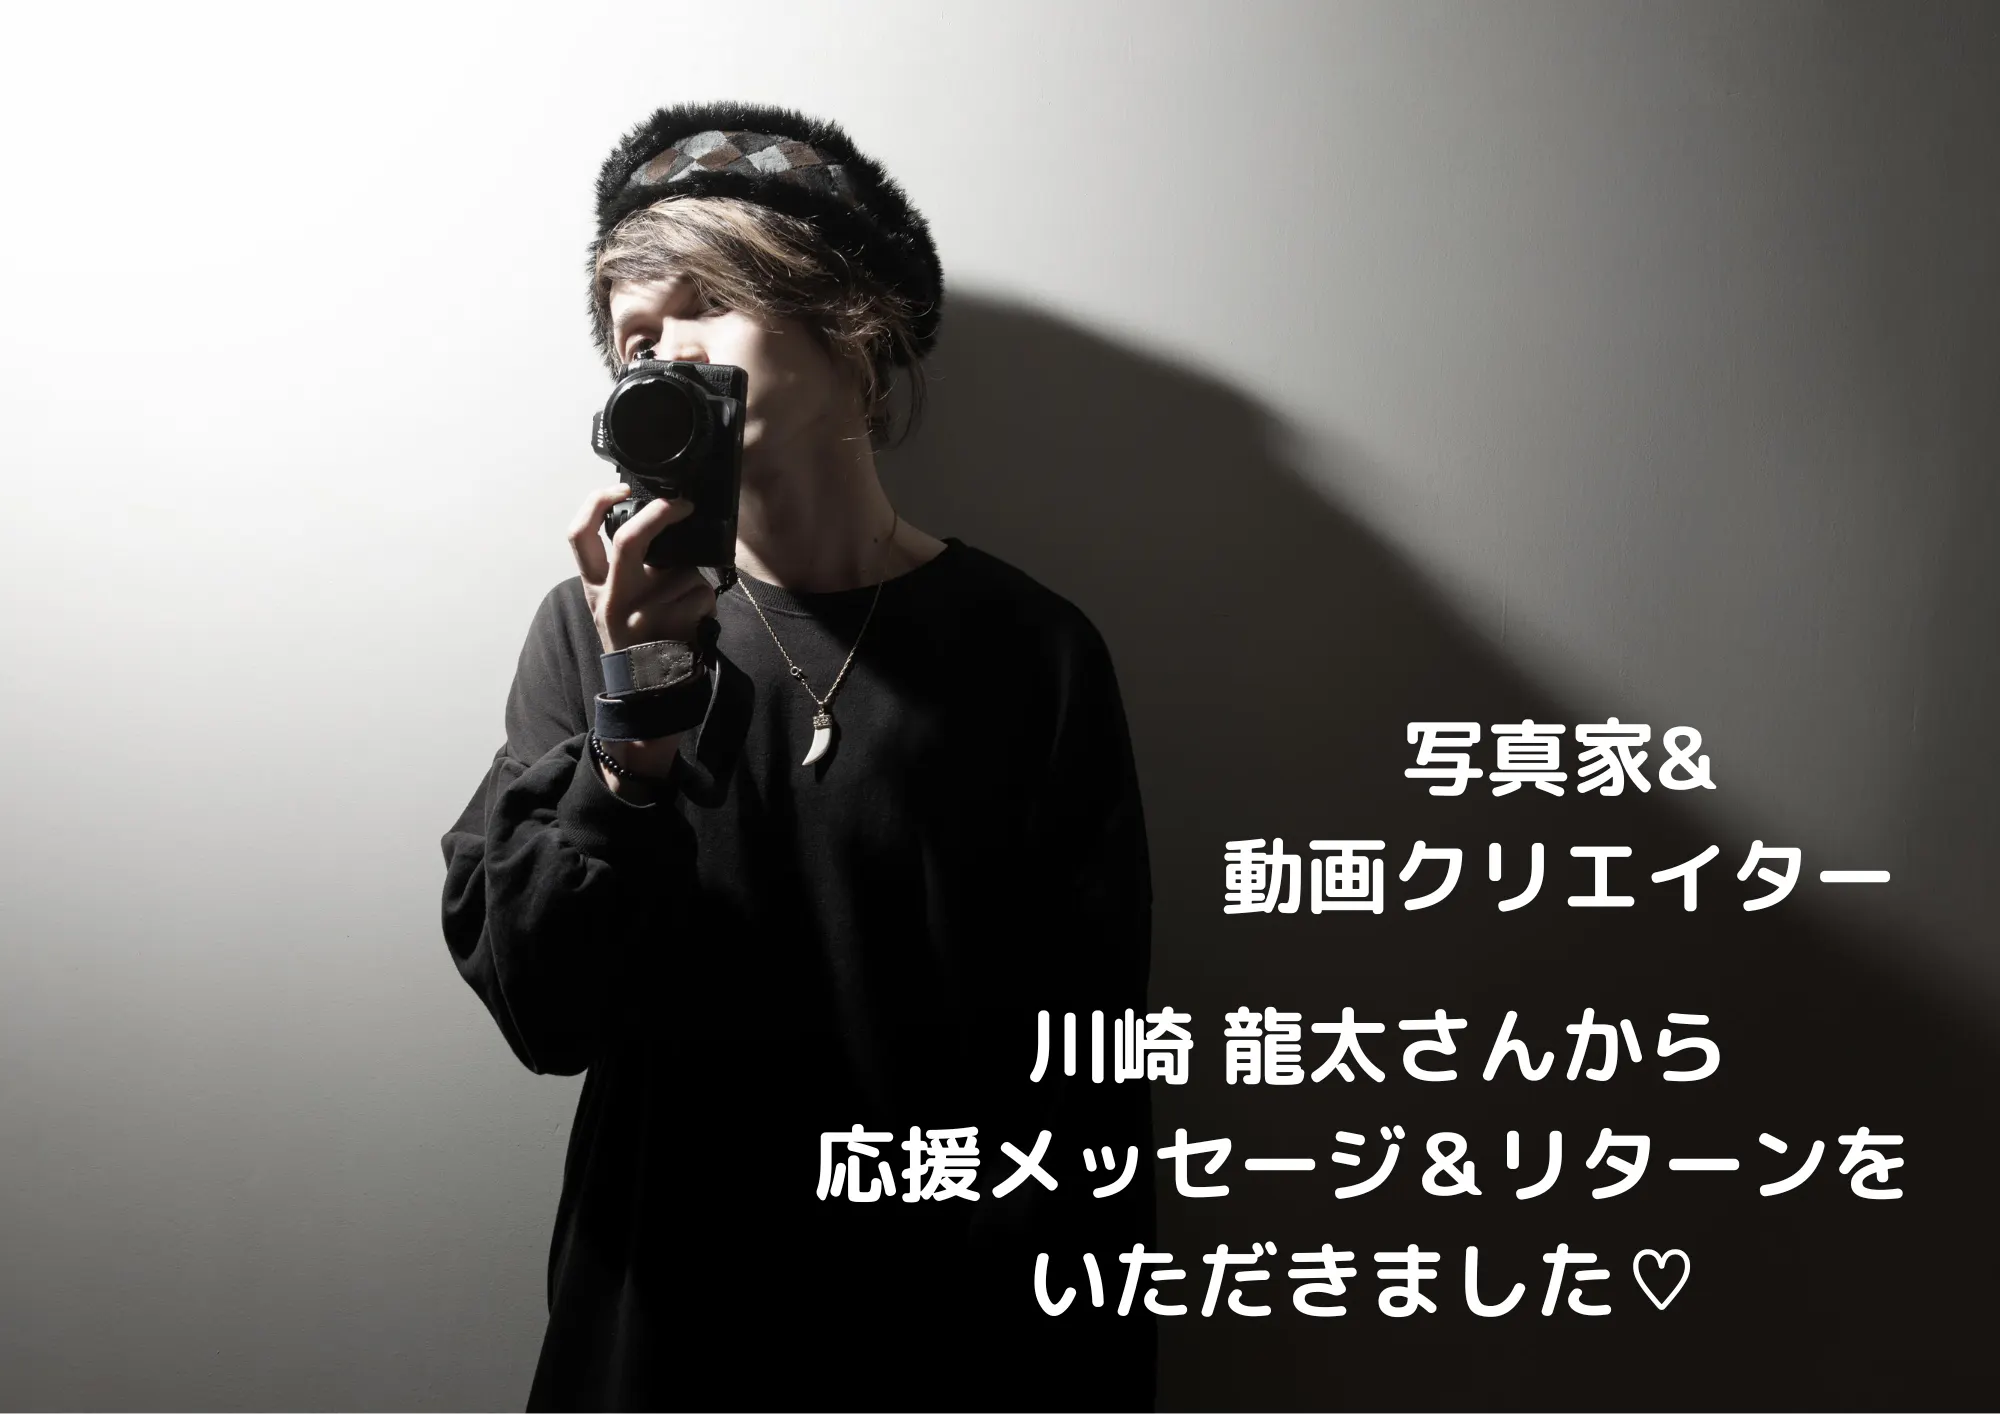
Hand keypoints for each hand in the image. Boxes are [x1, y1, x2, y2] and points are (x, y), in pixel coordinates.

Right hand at [569, 484, 718, 655]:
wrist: (646, 689)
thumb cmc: (636, 636)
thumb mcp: (613, 603)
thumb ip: (625, 569)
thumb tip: (661, 526)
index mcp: (594, 586)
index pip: (579, 535)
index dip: (596, 503)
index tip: (621, 489)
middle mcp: (612, 597)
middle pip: (629, 540)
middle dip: (660, 514)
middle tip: (682, 504)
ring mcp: (640, 611)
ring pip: (682, 571)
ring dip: (694, 582)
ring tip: (683, 607)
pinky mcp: (668, 624)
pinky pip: (700, 593)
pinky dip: (706, 601)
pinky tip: (693, 621)